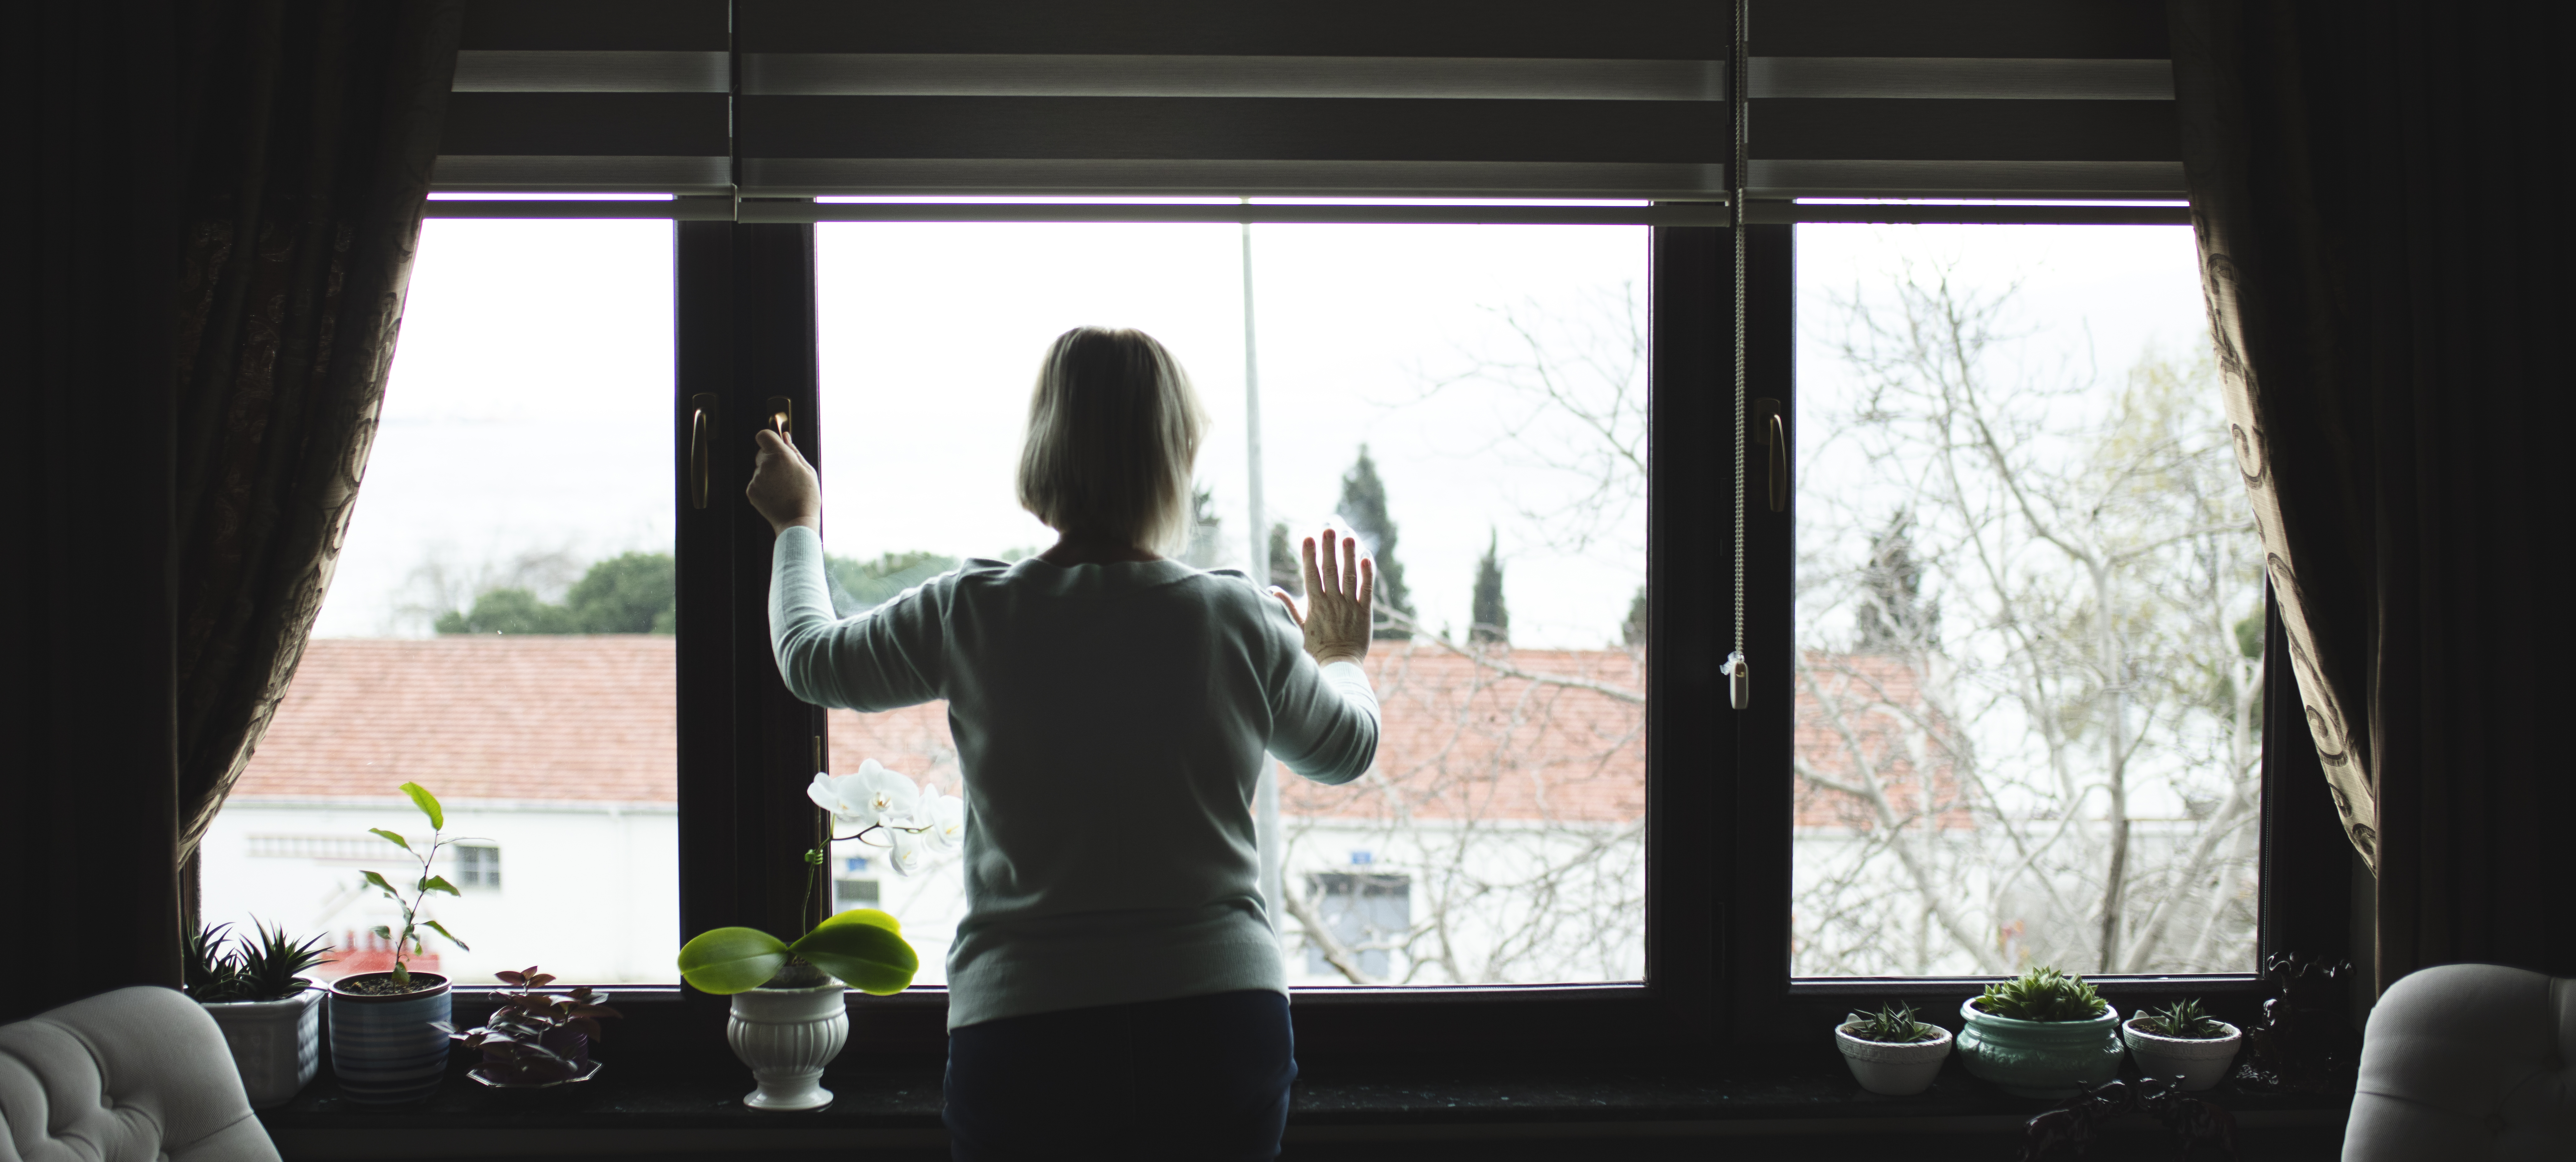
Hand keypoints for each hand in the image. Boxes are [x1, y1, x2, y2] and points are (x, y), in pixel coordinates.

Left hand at [746, 428, 820, 534]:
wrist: (796, 522)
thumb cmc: (806, 496)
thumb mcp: (807, 470)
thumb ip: (793, 451)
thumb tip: (785, 436)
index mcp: (781, 456)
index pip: (764, 435)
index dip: (769, 438)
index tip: (775, 445)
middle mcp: (765, 465)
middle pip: (761, 453)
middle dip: (771, 459)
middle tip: (786, 474)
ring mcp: (756, 478)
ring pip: (760, 469)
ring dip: (768, 474)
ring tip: (783, 488)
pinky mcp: (751, 491)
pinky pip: (756, 482)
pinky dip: (763, 486)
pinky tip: (776, 495)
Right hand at [1270, 529, 1374, 666]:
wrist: (1338, 667)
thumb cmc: (1315, 649)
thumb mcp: (1297, 628)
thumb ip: (1287, 607)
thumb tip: (1272, 590)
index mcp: (1315, 605)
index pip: (1311, 574)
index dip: (1309, 555)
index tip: (1307, 536)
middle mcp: (1332, 602)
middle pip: (1330, 570)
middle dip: (1328, 548)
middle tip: (1328, 529)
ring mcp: (1349, 607)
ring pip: (1349, 576)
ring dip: (1348, 556)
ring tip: (1348, 537)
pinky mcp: (1364, 613)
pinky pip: (1366, 590)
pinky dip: (1367, 574)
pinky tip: (1366, 558)